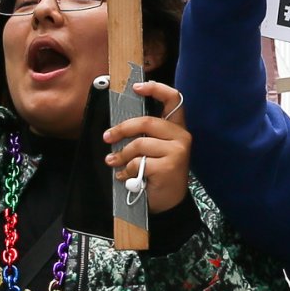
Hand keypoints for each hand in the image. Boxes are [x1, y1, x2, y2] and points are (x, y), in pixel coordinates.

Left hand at [105, 80, 191, 213]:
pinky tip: (125, 177)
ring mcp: (177, 152)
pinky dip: (126, 171)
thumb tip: (118, 126)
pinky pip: (138, 162)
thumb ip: (145, 135)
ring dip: (121, 155)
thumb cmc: (158, 174)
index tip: (136, 87)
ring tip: (114, 163)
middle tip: (107, 137)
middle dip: (122, 129)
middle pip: (146, 122)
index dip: (155, 88)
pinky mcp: (169, 167)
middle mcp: (182, 136)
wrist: (168, 203)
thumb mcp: (155, 150)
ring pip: (139, 144)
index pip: (173, 99)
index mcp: (177, 128)